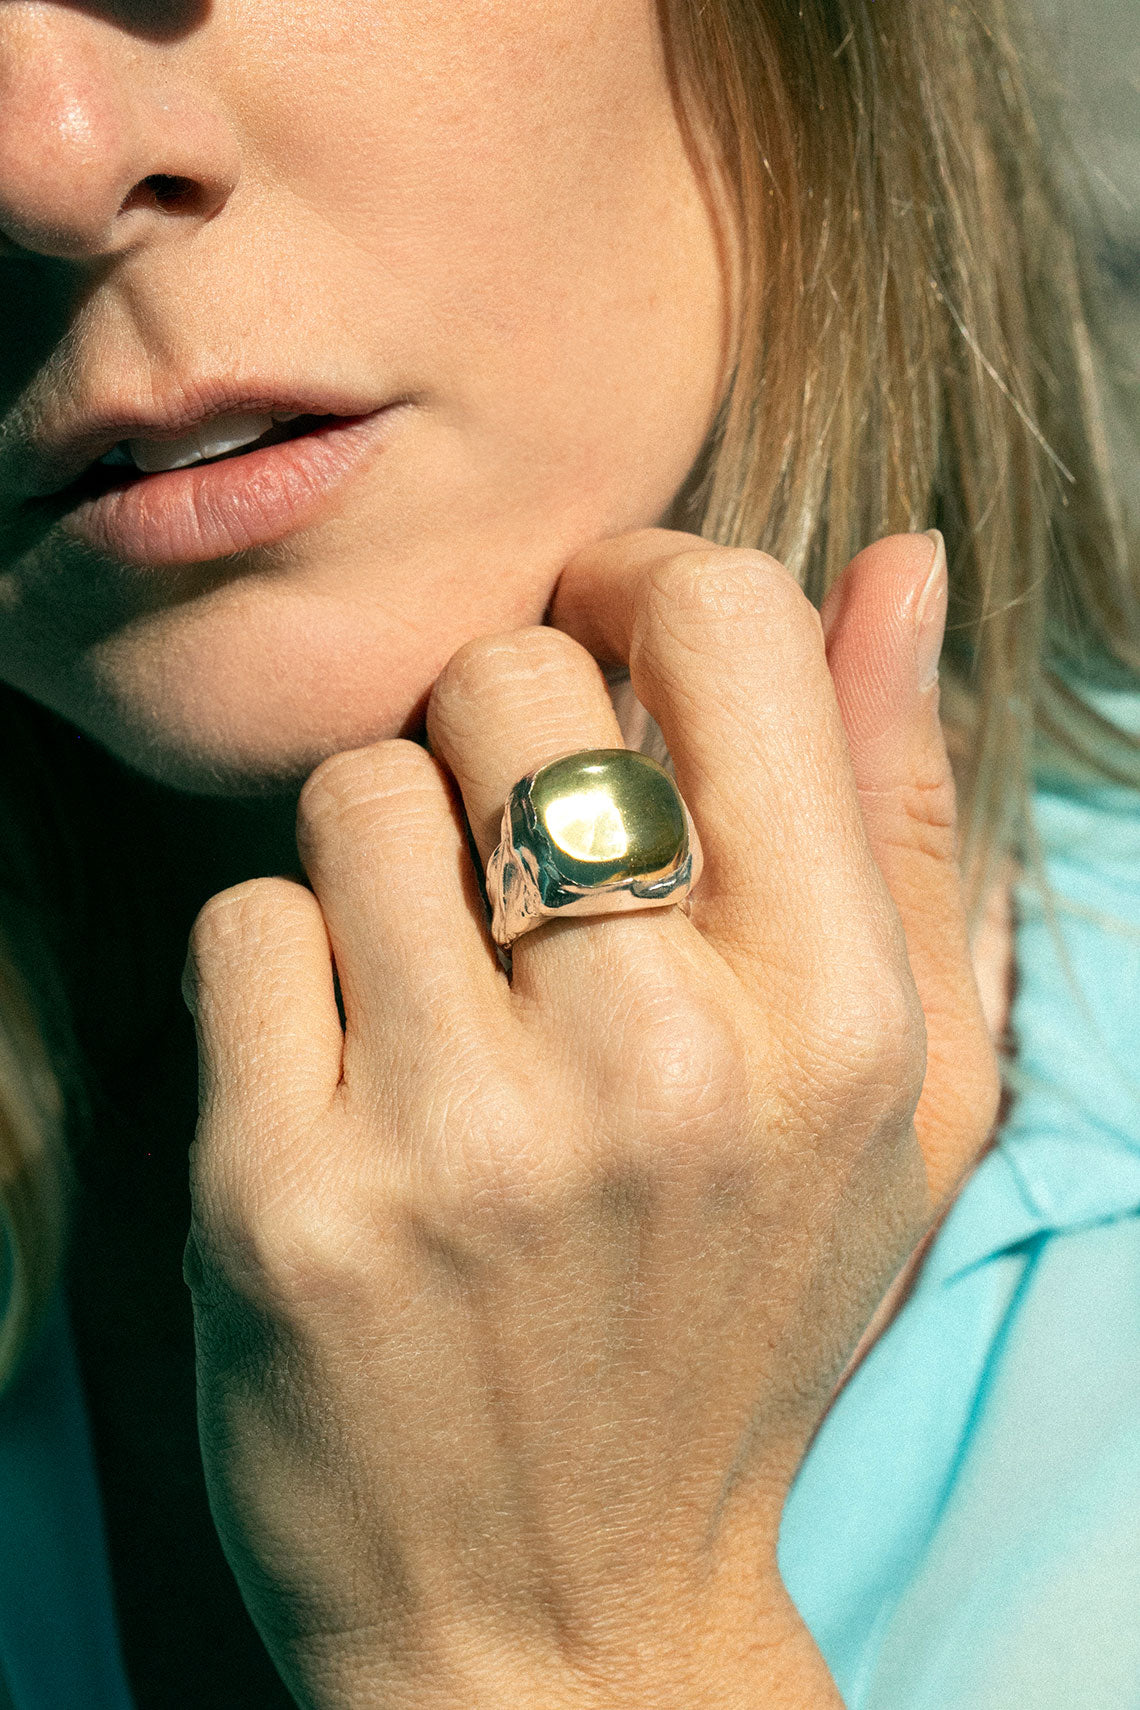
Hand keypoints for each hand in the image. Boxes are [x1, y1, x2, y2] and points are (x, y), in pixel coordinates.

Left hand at [183, 529, 998, 1708]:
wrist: (564, 1618)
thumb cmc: (734, 1324)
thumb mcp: (890, 1092)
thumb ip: (896, 813)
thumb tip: (893, 566)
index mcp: (831, 1014)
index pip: (721, 624)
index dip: (636, 583)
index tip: (601, 633)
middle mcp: (656, 1061)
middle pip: (507, 678)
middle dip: (496, 734)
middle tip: (514, 859)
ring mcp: (458, 1136)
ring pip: (357, 791)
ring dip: (383, 857)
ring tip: (433, 989)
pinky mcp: (283, 1200)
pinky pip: (246, 923)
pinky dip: (283, 976)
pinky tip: (344, 1082)